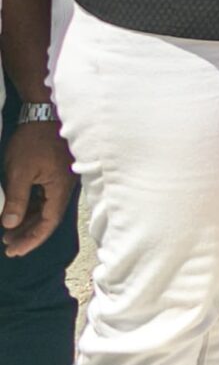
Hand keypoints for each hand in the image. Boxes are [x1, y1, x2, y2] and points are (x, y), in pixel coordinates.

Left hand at [1, 113, 71, 255]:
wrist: (44, 113)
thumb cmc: (34, 141)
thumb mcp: (19, 172)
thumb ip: (16, 200)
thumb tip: (10, 225)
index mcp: (59, 189)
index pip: (48, 222)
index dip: (31, 239)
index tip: (14, 251)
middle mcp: (64, 187)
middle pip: (48, 218)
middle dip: (28, 234)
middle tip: (8, 247)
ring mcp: (60, 180)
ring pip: (45, 209)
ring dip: (28, 222)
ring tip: (8, 233)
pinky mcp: (55, 173)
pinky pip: (44, 198)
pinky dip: (31, 208)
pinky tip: (18, 213)